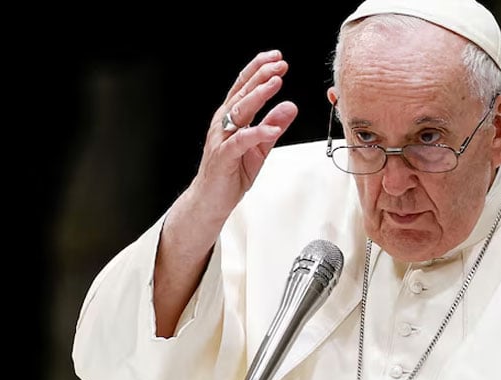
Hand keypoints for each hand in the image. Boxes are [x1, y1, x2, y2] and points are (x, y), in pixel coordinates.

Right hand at [192, 50, 298, 219]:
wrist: (210, 200)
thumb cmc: (230, 173)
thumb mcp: (259, 147)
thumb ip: (273, 126)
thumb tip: (290, 106)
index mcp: (230, 118)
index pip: (244, 87)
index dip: (259, 70)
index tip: (277, 58)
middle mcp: (223, 123)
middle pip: (242, 93)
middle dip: (261, 76)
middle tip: (280, 65)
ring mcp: (221, 138)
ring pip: (240, 112)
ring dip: (259, 96)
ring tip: (276, 84)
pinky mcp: (224, 156)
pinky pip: (241, 141)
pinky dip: (257, 133)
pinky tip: (272, 129)